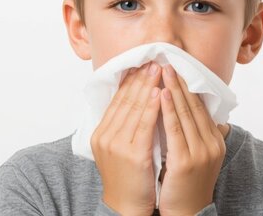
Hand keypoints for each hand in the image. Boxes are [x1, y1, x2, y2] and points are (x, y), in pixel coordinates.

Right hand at [91, 61, 162, 215]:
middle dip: (140, 79)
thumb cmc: (128, 178)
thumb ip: (124, 127)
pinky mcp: (132, 154)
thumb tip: (138, 102)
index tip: (141, 65)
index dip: (130, 81)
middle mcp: (105, 136)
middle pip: (125, 100)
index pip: (117, 100)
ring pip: (134, 108)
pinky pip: (144, 124)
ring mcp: (117, 145)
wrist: (126, 207)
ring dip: (148, 86)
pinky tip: (160, 93)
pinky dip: (152, 106)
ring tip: (159, 70)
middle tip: (153, 61)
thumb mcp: (119, 149)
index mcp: (101, 133)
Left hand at [158, 64, 225, 215]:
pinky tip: (159, 94)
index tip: (176, 70)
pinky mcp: (186, 160)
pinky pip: (174, 129)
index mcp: (214, 140)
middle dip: (179, 82)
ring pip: (184, 113)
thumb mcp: (199, 157)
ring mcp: (200, 152)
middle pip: (194, 106)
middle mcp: (211, 143)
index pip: (200, 107)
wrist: (187, 214)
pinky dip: (167, 109)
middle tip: (168, 62)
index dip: (187, 87)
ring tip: (162, 71)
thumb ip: (200, 135)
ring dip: (172, 89)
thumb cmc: (187, 185)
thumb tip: (203, 115)